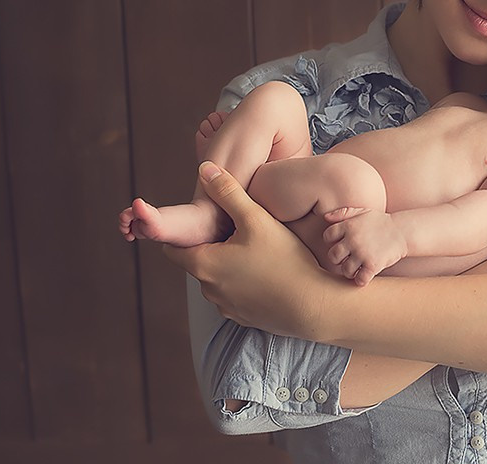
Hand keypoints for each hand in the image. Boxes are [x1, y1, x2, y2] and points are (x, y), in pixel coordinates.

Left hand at [163, 161, 336, 338]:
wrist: (314, 305)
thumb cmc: (285, 261)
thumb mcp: (256, 218)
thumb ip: (228, 192)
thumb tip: (206, 170)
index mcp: (204, 264)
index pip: (173, 248)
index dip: (184, 233)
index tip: (201, 222)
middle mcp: (209, 289)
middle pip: (198, 261)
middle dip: (212, 245)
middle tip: (235, 230)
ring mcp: (226, 307)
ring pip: (218, 279)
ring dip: (228, 265)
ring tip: (255, 249)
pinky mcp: (245, 317)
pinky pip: (236, 295)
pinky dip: (244, 282)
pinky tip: (267, 271)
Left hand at [322, 210, 407, 286]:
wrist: (402, 231)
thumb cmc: (380, 222)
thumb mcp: (362, 211)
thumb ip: (343, 213)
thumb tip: (325, 217)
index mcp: (349, 226)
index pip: (328, 236)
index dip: (332, 241)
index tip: (341, 243)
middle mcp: (353, 240)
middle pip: (333, 256)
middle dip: (338, 258)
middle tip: (346, 258)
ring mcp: (363, 253)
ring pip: (345, 270)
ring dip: (349, 271)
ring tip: (356, 267)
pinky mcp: (373, 265)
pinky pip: (360, 279)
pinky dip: (360, 280)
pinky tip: (364, 275)